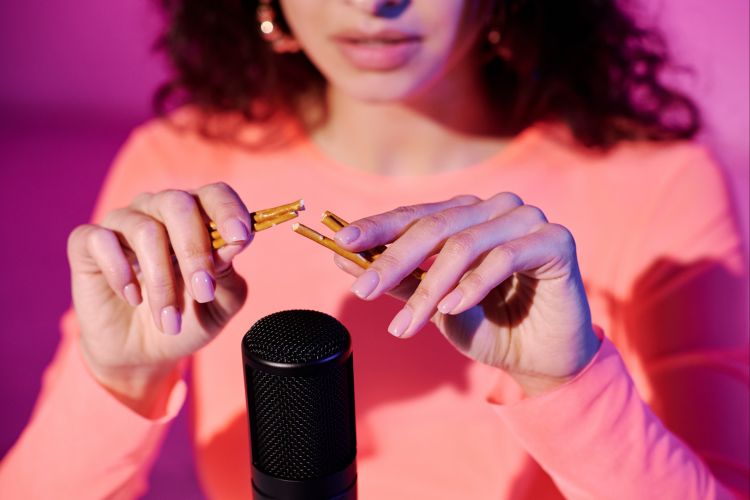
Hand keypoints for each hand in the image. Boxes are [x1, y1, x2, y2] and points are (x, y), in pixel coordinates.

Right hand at [67, 182, 252, 413]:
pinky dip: (121, 273)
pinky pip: (100, 240)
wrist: (144, 353)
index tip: (240, 238)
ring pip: (144, 230)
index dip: (229, 211)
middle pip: (178, 204)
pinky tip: (133, 298)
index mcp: (199, 216)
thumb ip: (229, 274)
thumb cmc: (188, 319)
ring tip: (169, 320)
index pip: (215, 194)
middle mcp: (160, 210)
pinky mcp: (88, 242)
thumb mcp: (220, 304)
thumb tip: (233, 244)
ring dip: (162, 281)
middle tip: (203, 292)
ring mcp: (123, 222)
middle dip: (194, 251)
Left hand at [332, 194, 600, 395]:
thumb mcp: (434, 305)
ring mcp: (526, 219)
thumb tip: (343, 259)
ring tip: (408, 324)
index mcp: (466, 215)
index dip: (376, 227)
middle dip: (393, 261)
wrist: (543, 359)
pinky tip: (452, 309)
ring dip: (430, 288)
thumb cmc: (490, 326)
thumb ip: (399, 279)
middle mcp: (494, 208)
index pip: (414, 215)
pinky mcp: (554, 240)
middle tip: (364, 290)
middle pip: (433, 227)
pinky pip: (503, 257)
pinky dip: (472, 285)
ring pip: (464, 245)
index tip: (340, 242)